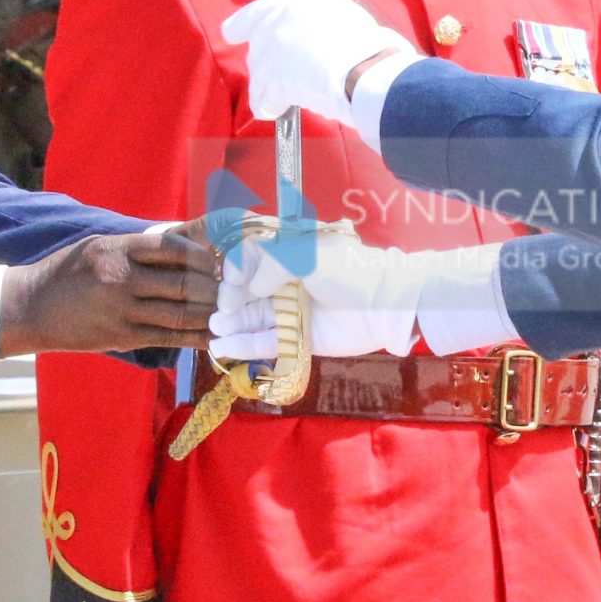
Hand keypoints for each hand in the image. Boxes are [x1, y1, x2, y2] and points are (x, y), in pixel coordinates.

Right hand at [0, 222, 219, 357]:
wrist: (31, 307)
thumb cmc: (69, 272)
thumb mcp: (99, 246)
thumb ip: (139, 247)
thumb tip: (188, 244)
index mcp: (117, 249)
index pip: (171, 247)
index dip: (202, 254)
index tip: (218, 259)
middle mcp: (121, 278)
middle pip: (182, 282)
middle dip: (213, 286)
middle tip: (234, 287)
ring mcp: (122, 311)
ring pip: (179, 313)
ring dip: (210, 313)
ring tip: (230, 310)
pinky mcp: (123, 336)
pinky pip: (168, 337)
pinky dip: (195, 337)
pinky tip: (214, 336)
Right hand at [207, 221, 427, 360]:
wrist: (385, 306)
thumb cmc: (348, 273)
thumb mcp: (307, 257)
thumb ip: (272, 265)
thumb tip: (250, 287)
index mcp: (290, 254)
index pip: (251, 256)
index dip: (237, 266)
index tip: (233, 278)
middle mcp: (286, 281)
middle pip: (247, 289)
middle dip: (230, 297)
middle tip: (224, 307)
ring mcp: (291, 311)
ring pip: (253, 317)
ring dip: (232, 322)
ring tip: (215, 328)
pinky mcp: (297, 338)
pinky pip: (265, 342)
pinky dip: (244, 345)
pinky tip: (223, 347)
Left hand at [221, 0, 412, 125]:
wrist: (365, 67)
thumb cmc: (368, 44)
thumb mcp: (343, 15)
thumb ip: (317, 22)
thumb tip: (315, 39)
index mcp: (297, 0)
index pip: (258, 10)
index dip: (243, 25)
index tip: (233, 33)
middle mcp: (278, 20)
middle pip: (259, 45)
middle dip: (270, 61)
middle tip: (294, 74)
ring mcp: (272, 50)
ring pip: (259, 73)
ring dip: (270, 87)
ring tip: (289, 98)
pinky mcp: (272, 80)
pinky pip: (262, 99)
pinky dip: (269, 107)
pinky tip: (278, 112)